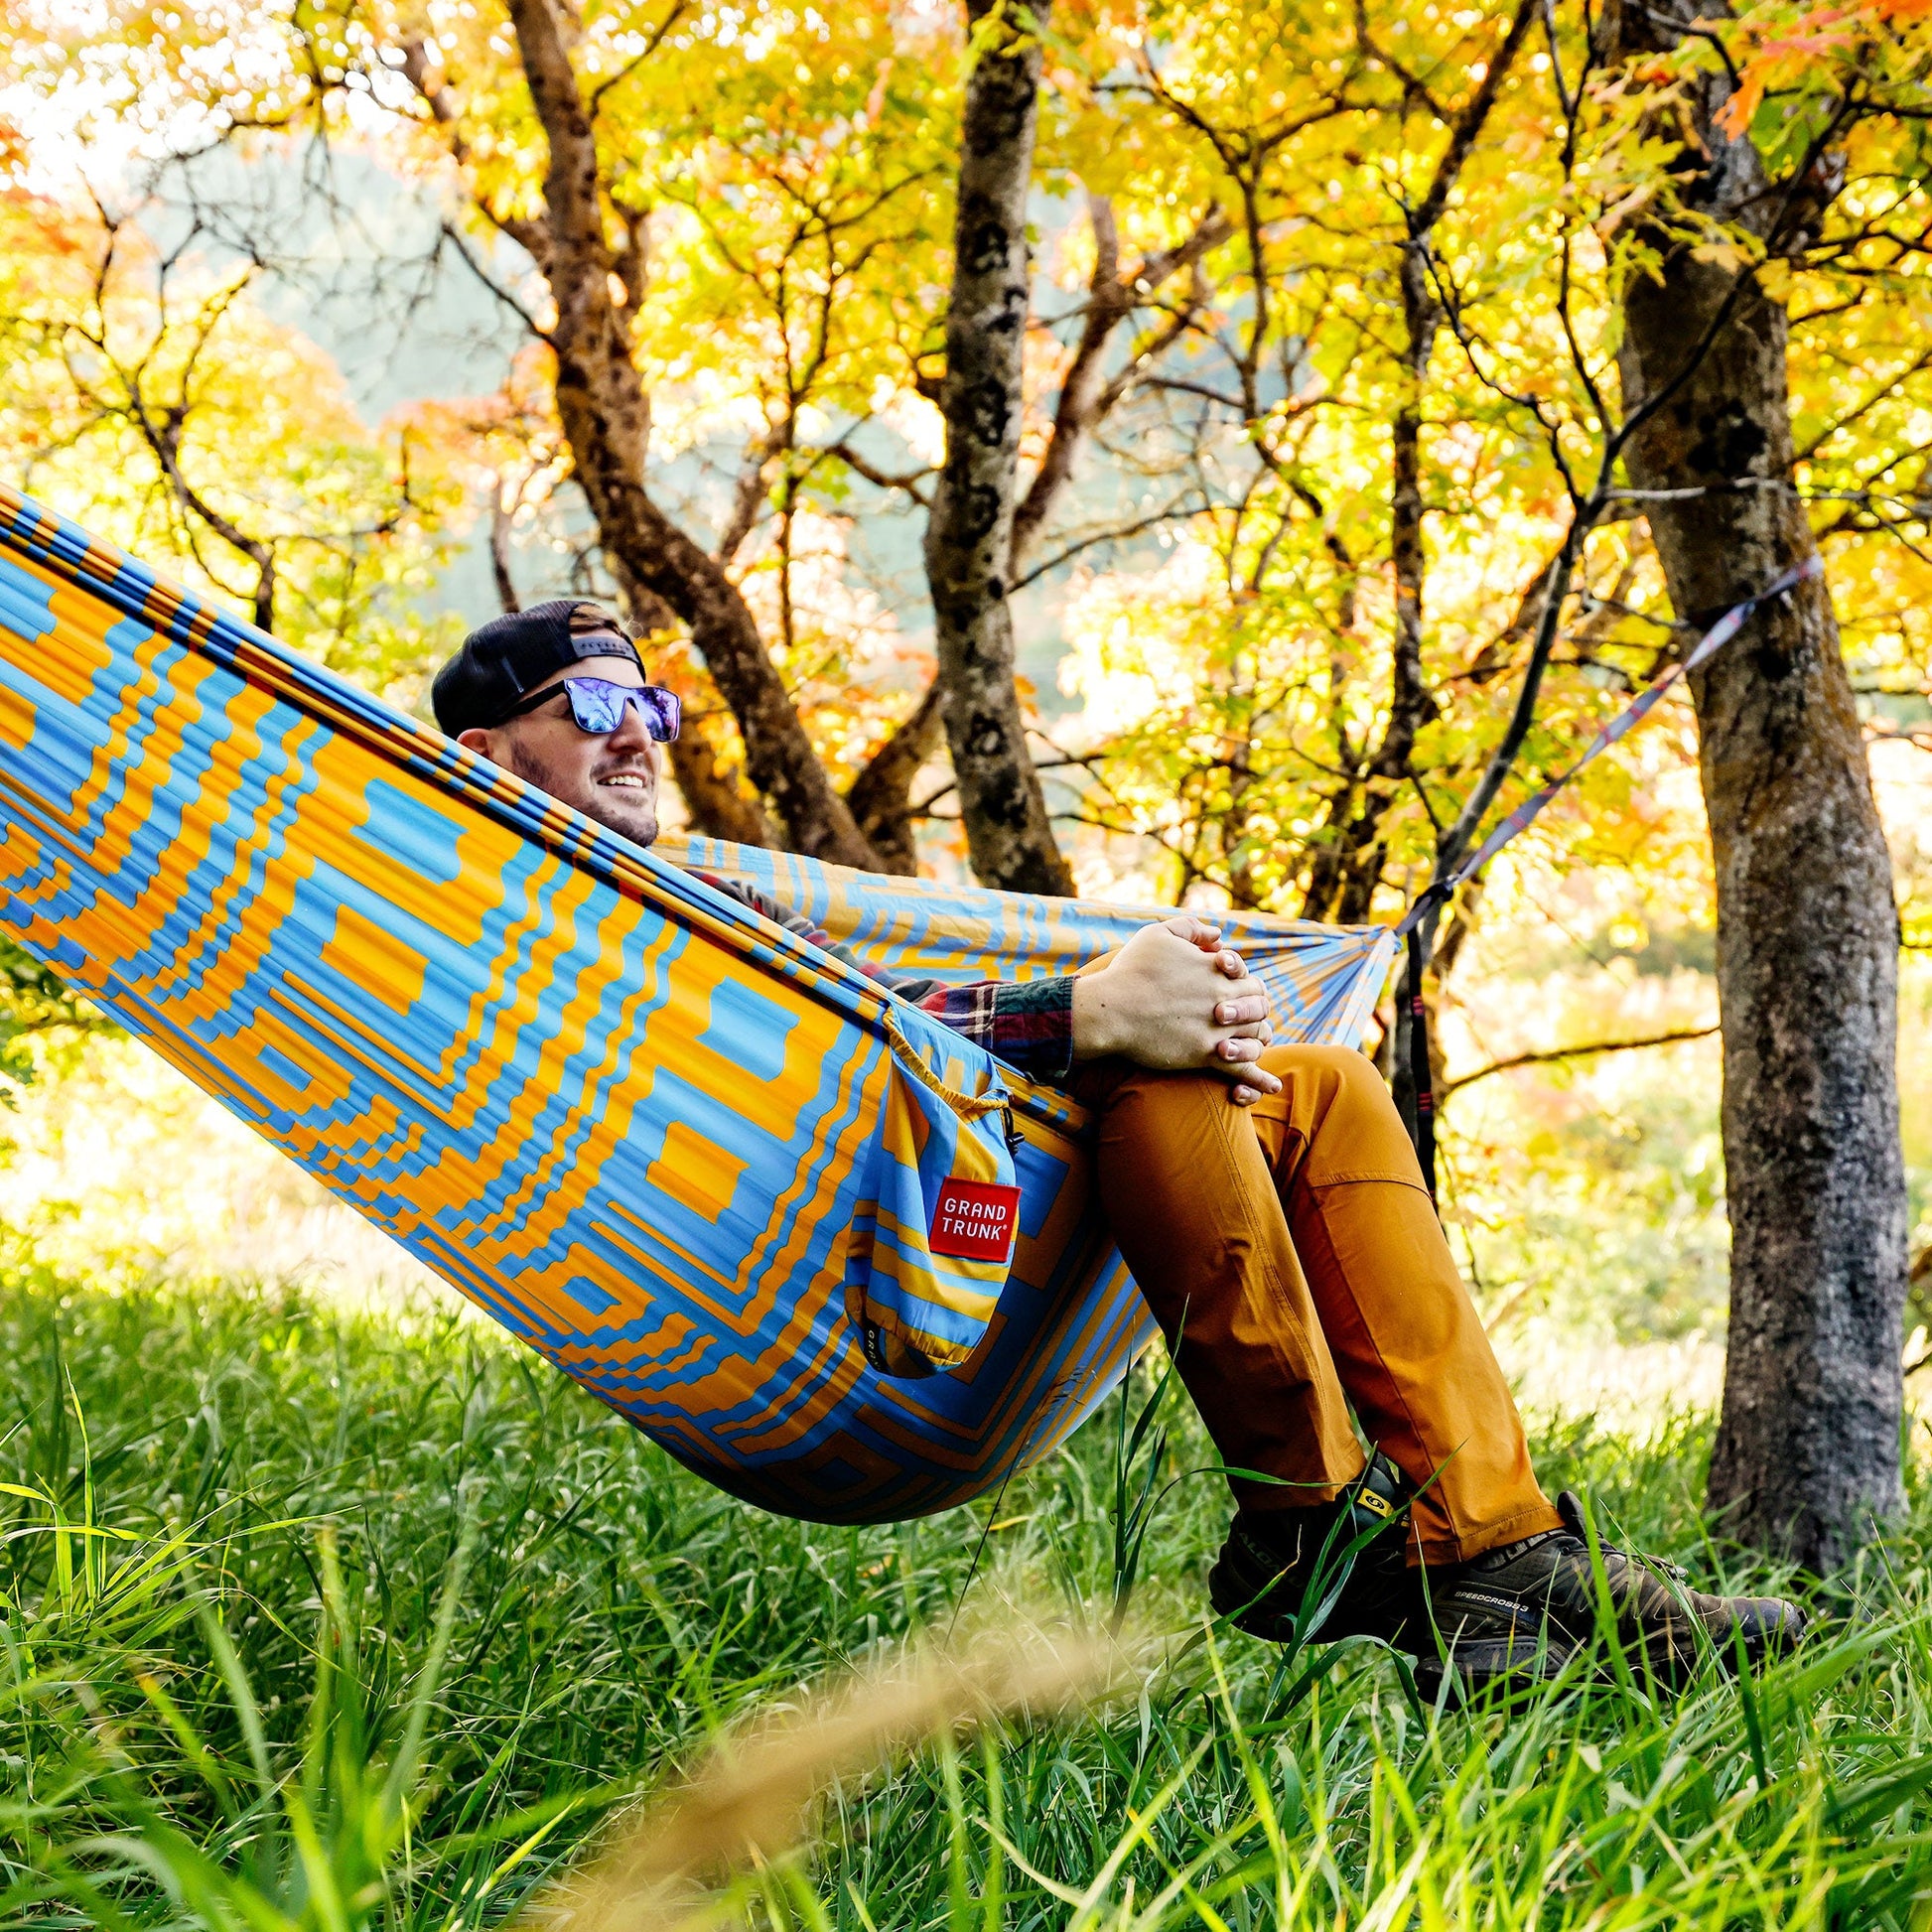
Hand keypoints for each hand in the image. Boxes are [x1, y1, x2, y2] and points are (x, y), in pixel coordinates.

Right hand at [1071, 917, 1281, 1103]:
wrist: (1110, 1009)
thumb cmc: (1131, 971)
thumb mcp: (1159, 934)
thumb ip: (1191, 928)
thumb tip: (1218, 936)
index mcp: (1217, 971)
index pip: (1251, 979)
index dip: (1245, 986)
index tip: (1229, 994)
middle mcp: (1224, 999)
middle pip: (1259, 1007)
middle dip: (1254, 1012)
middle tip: (1240, 1018)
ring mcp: (1218, 1029)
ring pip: (1256, 1036)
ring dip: (1257, 1040)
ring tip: (1253, 1046)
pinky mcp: (1205, 1055)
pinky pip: (1242, 1069)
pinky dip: (1260, 1078)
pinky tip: (1274, 1086)